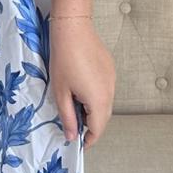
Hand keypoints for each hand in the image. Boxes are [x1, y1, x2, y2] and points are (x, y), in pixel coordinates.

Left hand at [48, 19, 115, 143]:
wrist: (73, 29)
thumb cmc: (63, 60)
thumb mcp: (60, 92)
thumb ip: (68, 117)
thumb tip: (72, 136)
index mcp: (98, 100)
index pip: (97, 129)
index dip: (88, 140)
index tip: (77, 144)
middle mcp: (110, 92)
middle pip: (104, 118)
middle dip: (91, 126)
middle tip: (73, 125)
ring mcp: (112, 79)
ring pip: (106, 103)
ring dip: (94, 110)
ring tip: (75, 105)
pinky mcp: (110, 69)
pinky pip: (106, 90)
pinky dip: (96, 96)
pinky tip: (81, 88)